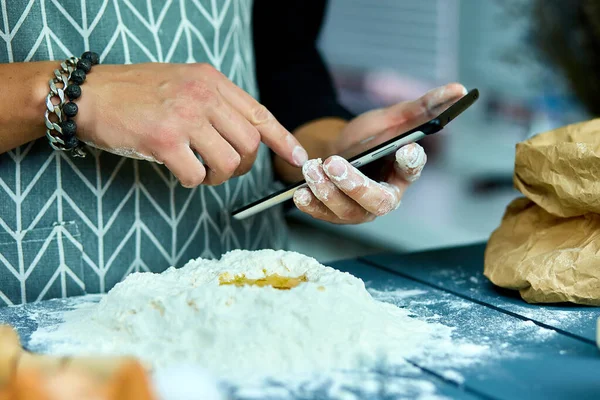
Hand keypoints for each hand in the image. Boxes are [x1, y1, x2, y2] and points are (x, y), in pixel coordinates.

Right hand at [76, 63, 306, 186]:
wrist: (88, 94)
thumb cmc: (136, 94)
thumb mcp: (183, 83)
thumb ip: (215, 103)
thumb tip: (247, 136)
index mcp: (211, 80)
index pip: (259, 114)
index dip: (283, 139)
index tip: (298, 157)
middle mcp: (203, 94)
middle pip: (249, 144)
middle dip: (242, 166)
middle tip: (223, 170)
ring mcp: (184, 115)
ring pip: (228, 163)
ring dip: (219, 177)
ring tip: (201, 173)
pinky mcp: (164, 139)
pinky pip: (196, 175)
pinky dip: (193, 182)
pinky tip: (180, 173)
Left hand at [293, 83, 466, 223]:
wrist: (334, 151)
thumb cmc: (367, 138)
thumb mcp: (391, 117)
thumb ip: (422, 107)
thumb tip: (459, 89)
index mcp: (403, 173)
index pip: (412, 171)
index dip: (411, 162)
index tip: (407, 148)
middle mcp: (386, 197)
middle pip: (378, 201)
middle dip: (355, 185)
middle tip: (335, 165)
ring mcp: (361, 211)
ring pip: (348, 211)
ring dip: (327, 191)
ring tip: (312, 169)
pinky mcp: (337, 216)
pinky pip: (325, 216)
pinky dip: (312, 205)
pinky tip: (299, 193)